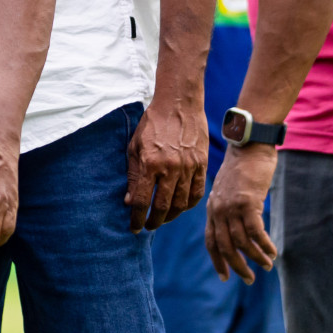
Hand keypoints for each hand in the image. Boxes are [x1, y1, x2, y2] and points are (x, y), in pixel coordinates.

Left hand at [126, 96, 207, 230]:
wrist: (178, 105)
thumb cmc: (152, 125)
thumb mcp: (134, 147)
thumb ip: (133, 175)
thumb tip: (129, 202)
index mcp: (150, 163)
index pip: (143, 200)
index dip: (137, 218)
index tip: (134, 227)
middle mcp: (171, 168)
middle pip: (163, 207)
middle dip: (154, 221)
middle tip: (148, 226)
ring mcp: (189, 168)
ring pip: (182, 204)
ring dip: (171, 216)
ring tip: (162, 218)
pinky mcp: (202, 165)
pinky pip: (197, 193)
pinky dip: (189, 205)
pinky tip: (180, 207)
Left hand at [205, 144, 276, 284]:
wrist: (249, 146)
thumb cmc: (242, 167)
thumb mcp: (229, 190)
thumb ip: (228, 208)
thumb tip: (238, 229)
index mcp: (211, 208)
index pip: (211, 240)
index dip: (218, 260)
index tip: (225, 277)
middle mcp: (218, 209)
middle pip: (224, 246)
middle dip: (237, 266)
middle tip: (249, 279)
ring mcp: (231, 206)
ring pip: (241, 242)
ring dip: (255, 257)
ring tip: (267, 265)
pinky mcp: (247, 202)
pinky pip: (255, 233)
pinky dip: (264, 245)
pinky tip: (273, 252)